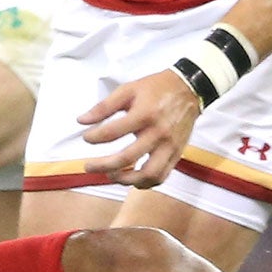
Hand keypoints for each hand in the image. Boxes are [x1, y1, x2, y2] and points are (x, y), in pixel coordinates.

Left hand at [78, 69, 200, 187]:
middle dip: (103, 166)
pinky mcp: (177, 154)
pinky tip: (132, 179)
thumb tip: (81, 121)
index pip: (113, 132)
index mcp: (144, 114)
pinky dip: (146, 183)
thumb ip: (104, 106)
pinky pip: (162, 176)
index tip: (86, 138)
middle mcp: (158, 133)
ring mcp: (170, 146)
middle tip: (88, 166)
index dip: (94, 137)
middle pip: (127, 158)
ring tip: (112, 176)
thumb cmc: (156, 88)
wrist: (189, 89)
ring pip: (148, 174)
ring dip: (126, 180)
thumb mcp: (128, 90)